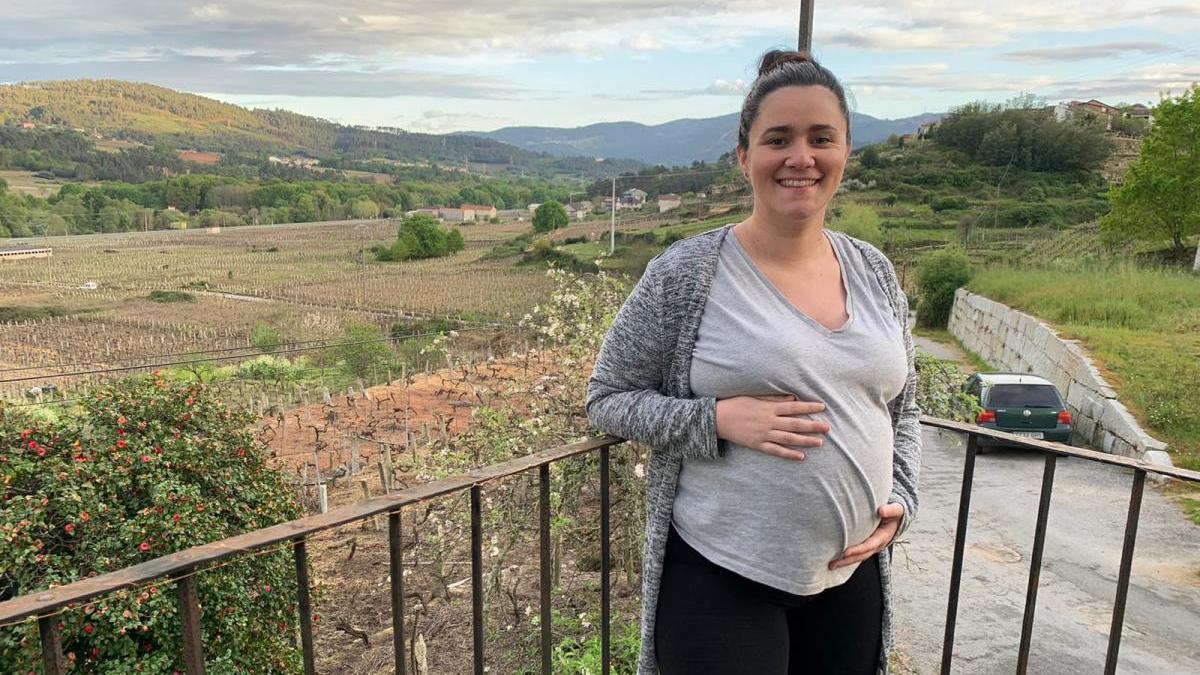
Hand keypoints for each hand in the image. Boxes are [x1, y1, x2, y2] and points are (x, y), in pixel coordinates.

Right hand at [714, 394, 828, 460]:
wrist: (718, 419)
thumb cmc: (737, 405)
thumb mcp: (755, 397)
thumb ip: (775, 399)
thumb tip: (793, 398)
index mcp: (769, 408)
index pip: (793, 407)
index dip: (808, 407)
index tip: (822, 407)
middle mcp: (768, 421)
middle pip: (794, 424)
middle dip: (812, 426)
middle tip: (827, 427)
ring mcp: (763, 434)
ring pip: (788, 438)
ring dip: (804, 440)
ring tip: (819, 442)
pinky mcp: (758, 444)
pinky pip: (775, 450)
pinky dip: (788, 454)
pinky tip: (801, 456)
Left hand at [829, 503, 903, 569]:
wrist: (896, 518)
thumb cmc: (894, 512)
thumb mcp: (896, 510)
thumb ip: (891, 510)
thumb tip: (882, 511)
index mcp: (883, 536)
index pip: (869, 545)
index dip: (858, 549)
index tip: (845, 552)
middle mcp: (877, 545)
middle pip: (861, 555)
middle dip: (847, 560)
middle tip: (832, 563)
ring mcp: (871, 547)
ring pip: (857, 557)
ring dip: (844, 562)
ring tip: (830, 565)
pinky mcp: (865, 545)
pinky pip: (856, 554)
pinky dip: (846, 558)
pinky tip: (835, 560)